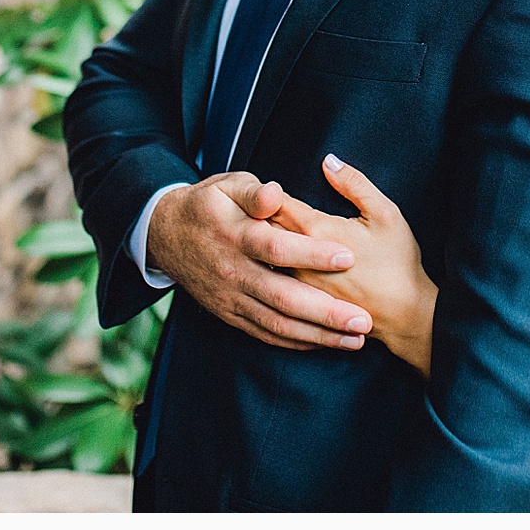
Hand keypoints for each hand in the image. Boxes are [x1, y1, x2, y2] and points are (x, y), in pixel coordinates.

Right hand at [145, 169, 371, 351]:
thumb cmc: (209, 204)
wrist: (167, 235)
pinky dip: (295, 342)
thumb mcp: (228, 185)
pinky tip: (323, 343)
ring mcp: (232, 299)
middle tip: (363, 320)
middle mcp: (235, 273)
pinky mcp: (230, 315)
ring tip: (355, 340)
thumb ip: (255, 192)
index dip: (312, 254)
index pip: (278, 249)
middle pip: (283, 298)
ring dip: (318, 336)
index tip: (348, 257)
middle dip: (326, 313)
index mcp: (236, 236)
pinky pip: (265, 334)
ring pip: (277, 324)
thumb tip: (277, 193)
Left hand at [274, 155, 436, 375]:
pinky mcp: (305, 304)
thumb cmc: (396, 262)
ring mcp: (300, 285)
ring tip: (262, 232)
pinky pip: (279, 280)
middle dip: (261, 216)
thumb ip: (353, 183)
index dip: (269, 192)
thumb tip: (329, 161)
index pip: (277, 204)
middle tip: (260, 206)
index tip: (268, 186)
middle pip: (267, 230)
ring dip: (265, 243)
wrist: (404, 317)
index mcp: (316, 231)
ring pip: (269, 258)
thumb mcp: (384, 213)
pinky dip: (275, 268)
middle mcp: (299, 260)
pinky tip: (278, 263)